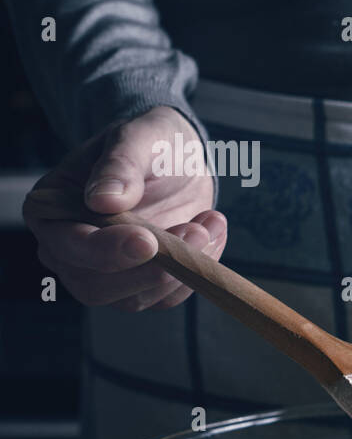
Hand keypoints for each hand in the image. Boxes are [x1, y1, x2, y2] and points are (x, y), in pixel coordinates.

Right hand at [23, 106, 226, 310]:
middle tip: (196, 233)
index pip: (68, 246)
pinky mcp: (143, 283)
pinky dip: (195, 272)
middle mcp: (70, 251)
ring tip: (209, 224)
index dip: (105, 250)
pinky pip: (166, 296)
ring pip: (134, 299)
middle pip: (96, 287)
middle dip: (149, 270)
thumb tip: (101, 200)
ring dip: (180, 270)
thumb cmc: (149, 144)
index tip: (147, 241)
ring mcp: (106, 273)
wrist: (178, 159)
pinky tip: (212, 233)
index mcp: (51, 212)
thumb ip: (119, 166)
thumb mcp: (138, 139)